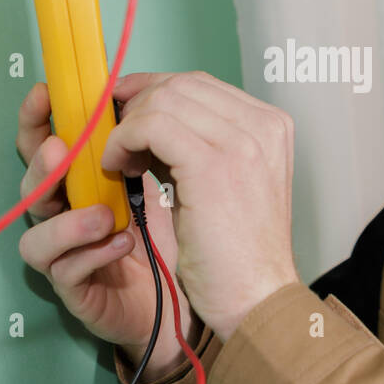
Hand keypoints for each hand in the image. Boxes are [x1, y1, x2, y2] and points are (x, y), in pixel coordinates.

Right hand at [15, 82, 193, 379]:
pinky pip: (67, 272)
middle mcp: (63, 217)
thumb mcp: (158, 176)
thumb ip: (140, 141)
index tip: (45, 92)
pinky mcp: (77, 292)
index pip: (45, 144)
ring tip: (105, 214)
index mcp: (79, 182)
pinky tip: (123, 244)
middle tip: (59, 149)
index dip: (36, 118)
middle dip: (39, 165)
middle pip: (29, 187)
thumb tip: (139, 92)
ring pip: (37, 237)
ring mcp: (65, 256)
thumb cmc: (167, 234)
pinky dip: (91, 255)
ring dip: (69, 220)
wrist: (186, 298)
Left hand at [102, 71, 301, 340]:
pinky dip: (123, 142)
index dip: (154, 90)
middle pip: (181, 85)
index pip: (201, 84)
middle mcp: (262, 125)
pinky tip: (116, 168)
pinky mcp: (212, 164)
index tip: (125, 110)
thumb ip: (203, 145)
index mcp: (271, 126)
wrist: (256, 298)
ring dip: (126, 126)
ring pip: (163, 100)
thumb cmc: (237, 253)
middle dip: (136, 104)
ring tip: (116, 160)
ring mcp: (241, 141)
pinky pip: (150, 126)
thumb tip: (150, 118)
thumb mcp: (230, 183)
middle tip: (111, 134)